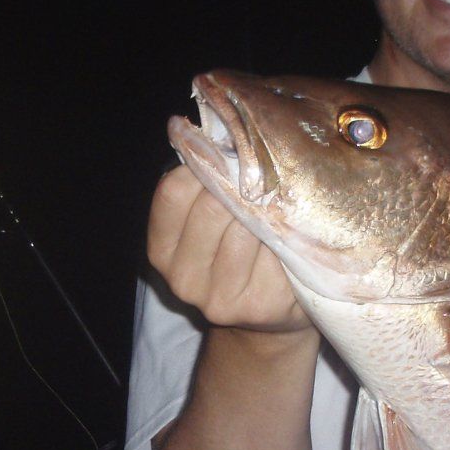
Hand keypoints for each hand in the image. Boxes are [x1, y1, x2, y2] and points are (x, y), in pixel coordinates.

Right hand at [147, 167, 310, 332]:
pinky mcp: (257, 305)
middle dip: (240, 184)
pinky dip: (286, 234)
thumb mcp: (204, 223)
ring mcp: (219, 297)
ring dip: (265, 209)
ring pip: (246, 226)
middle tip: (261, 176)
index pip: (172, 191)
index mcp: (161, 250)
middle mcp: (182, 278)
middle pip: (212, 207)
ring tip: (275, 205)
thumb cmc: (237, 251)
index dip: (203, 163)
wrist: (266, 315)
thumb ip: (202, 189)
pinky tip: (288, 234)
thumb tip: (219, 133)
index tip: (227, 154)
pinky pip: (275, 249)